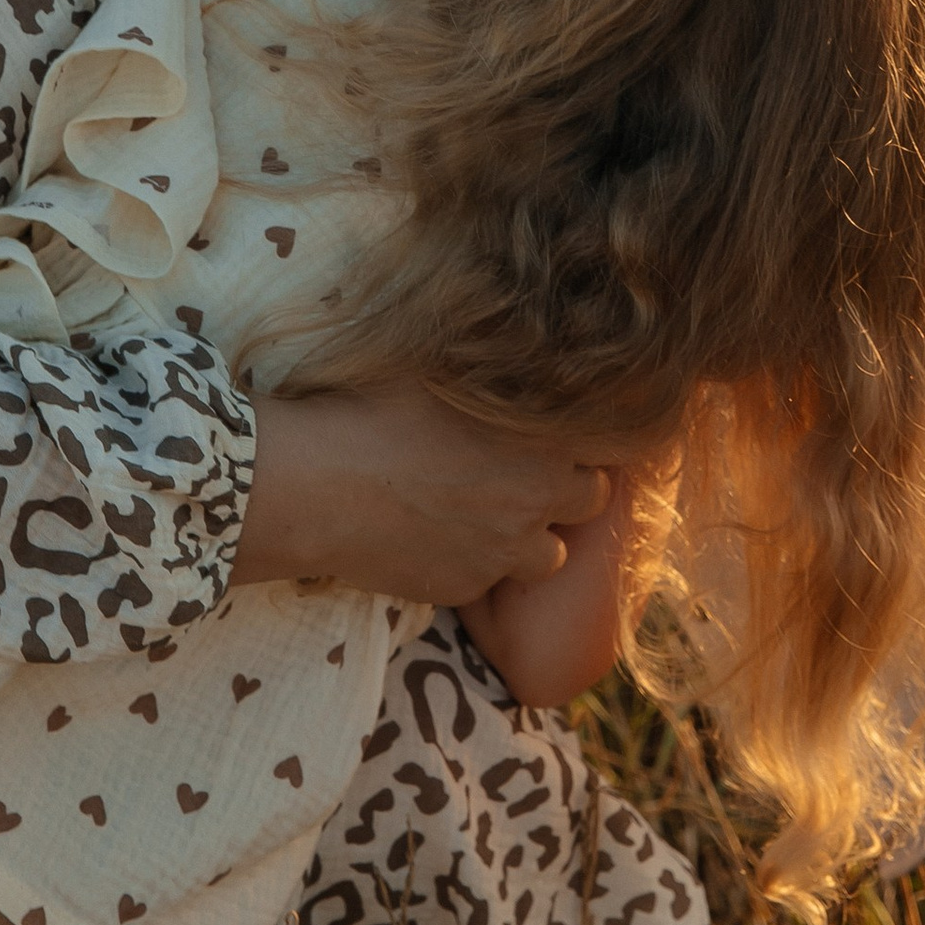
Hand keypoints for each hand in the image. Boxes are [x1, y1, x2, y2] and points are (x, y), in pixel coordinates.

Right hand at [233, 383, 612, 608]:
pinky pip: (489, 581)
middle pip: (591, 501)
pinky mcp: (464, 588)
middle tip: (528, 469)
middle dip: (567, 487)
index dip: (582, 437)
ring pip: (550, 556)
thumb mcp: (444, 367)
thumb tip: (526, 336)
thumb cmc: (376, 410)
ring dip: (531, 536)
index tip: (557, 431)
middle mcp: (535, 500)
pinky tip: (439, 537)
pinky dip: (477, 564)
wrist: (319, 485)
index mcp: (543, 441)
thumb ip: (500, 367)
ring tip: (491, 513)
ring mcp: (502, 552)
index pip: (606, 444)